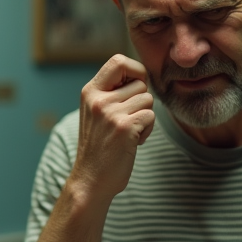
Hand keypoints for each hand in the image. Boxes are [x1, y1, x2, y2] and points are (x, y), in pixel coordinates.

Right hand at [70, 54, 154, 202]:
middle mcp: (99, 99)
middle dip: (141, 102)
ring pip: (148, 100)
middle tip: (128, 121)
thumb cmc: (99, 147)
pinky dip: (147, 130)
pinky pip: (151, 116)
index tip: (136, 86)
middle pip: (140, 83)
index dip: (135, 70)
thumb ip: (112, 93)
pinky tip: (132, 142)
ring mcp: (111, 113)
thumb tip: (142, 75)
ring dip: (145, 117)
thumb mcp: (96, 112)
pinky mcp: (124, 128)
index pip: (118, 61)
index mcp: (90, 91)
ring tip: (128, 133)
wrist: (90, 180)